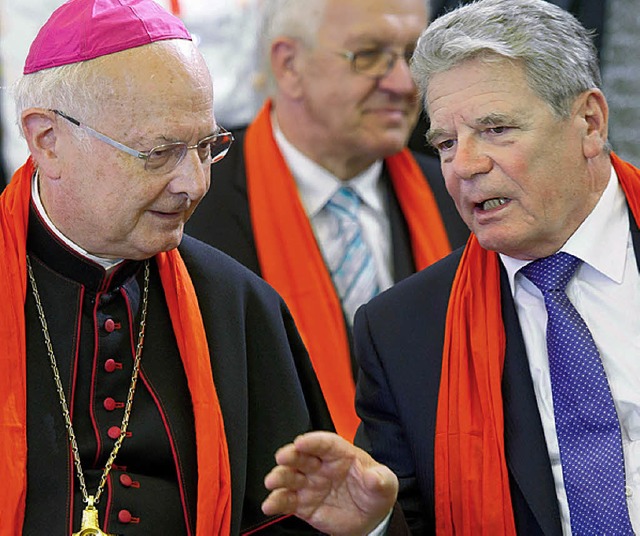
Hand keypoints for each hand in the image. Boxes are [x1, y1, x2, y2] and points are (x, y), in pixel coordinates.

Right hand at [262, 431, 397, 535]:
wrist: (371, 519)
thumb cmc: (375, 492)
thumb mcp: (385, 483)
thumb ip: (380, 478)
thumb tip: (374, 477)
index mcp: (339, 454)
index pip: (324, 443)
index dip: (312, 441)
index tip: (302, 441)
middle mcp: (320, 466)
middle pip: (302, 456)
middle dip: (290, 455)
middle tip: (283, 457)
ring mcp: (310, 484)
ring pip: (290, 476)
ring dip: (279, 477)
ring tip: (272, 482)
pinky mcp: (303, 503)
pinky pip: (286, 500)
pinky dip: (275, 501)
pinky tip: (269, 504)